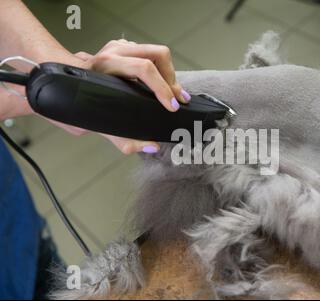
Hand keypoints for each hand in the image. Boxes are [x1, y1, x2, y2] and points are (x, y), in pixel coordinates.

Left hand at [72, 40, 190, 153]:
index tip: (172, 105)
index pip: (144, 68)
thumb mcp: (94, 124)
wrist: (52, 83)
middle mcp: (113, 51)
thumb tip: (152, 146)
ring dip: (168, 73)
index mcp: (105, 65)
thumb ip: (124, 139)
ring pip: (157, 52)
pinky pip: (149, 54)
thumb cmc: (70, 103)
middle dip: (172, 79)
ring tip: (171, 93)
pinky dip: (160, 69)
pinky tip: (158, 84)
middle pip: (158, 54)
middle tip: (177, 99)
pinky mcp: (123, 47)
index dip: (163, 88)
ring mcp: (119, 46)